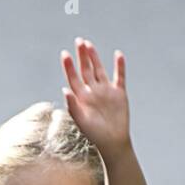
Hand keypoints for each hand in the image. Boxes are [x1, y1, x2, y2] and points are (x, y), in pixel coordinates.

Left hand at [60, 38, 130, 158]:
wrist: (113, 143)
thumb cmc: (95, 136)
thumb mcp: (81, 121)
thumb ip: (73, 106)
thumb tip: (65, 90)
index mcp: (81, 98)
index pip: (73, 78)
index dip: (69, 66)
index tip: (65, 54)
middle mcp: (93, 92)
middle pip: (85, 69)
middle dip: (82, 56)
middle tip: (78, 41)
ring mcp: (106, 91)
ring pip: (99, 70)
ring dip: (95, 57)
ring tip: (88, 44)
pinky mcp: (119, 93)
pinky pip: (120, 76)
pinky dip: (120, 66)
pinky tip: (118, 55)